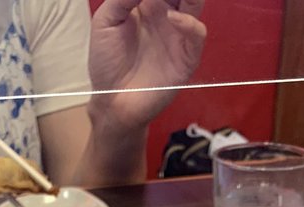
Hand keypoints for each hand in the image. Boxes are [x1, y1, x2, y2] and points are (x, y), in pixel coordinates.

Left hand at [88, 0, 205, 131]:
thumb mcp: (106, 21)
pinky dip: (189, 24)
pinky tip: (173, 18)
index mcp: (149, 4)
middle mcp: (167, 16)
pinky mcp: (185, 59)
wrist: (111, 101)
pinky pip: (196, 35)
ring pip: (195, 3)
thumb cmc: (107, 62)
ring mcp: (178, 36)